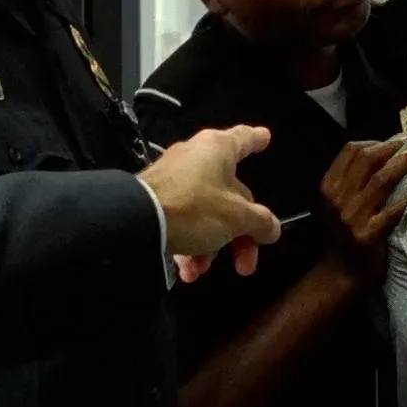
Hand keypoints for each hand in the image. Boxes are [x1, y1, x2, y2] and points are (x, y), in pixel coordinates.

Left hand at [138, 125, 281, 281]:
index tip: (266, 137)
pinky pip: (183, 220)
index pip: (245, 139)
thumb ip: (260, 222)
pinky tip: (187, 270)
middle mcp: (197, 158)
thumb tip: (272, 228)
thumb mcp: (236, 218)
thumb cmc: (193, 209)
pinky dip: (189, 244)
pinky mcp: (157, 197)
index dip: (258, 140)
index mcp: (218, 150)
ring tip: (202, 269)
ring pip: (207, 212)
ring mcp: (175, 177)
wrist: (135, 221)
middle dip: (239, 234)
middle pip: (231, 194)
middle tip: (246, 264)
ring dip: (211, 246)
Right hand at [319, 138, 406, 278]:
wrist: (337, 271)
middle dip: (392, 148)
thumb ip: (348, 180)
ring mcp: (353, 217)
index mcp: (328, 187)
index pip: (350, 151)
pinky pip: (392, 211)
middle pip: (367, 160)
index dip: (374, 142)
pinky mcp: (369, 235)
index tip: (393, 142)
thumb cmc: (339, 234)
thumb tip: (380, 152)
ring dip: (402, 164)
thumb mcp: (334, 203)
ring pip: (381, 180)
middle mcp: (338, 198)